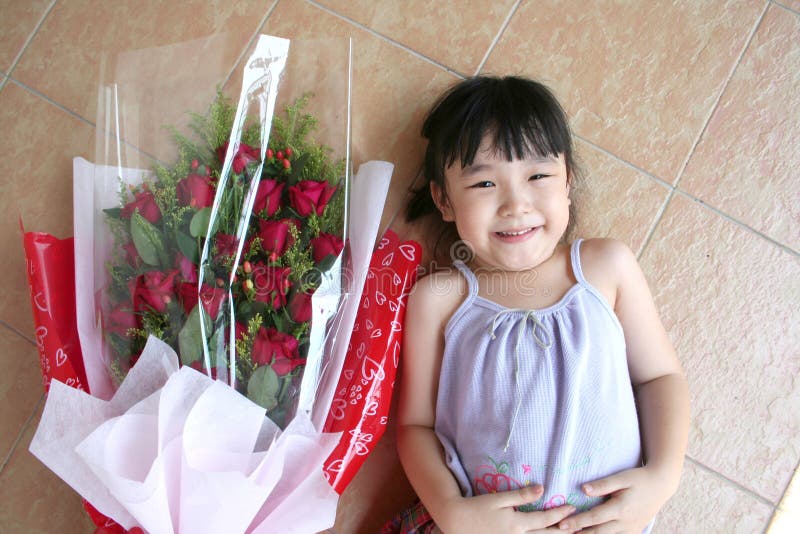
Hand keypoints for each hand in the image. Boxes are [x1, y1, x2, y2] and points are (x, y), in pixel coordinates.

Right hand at [438, 485, 576, 533]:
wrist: (456, 521)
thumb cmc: (477, 507)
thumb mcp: (498, 499)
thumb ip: (521, 495)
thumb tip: (542, 488)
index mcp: (517, 524)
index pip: (545, 520)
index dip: (561, 514)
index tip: (572, 507)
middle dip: (565, 532)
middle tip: (582, 527)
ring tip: (571, 533)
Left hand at [557, 467, 671, 532]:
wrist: (661, 485)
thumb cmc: (639, 479)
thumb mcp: (622, 478)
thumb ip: (603, 485)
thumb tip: (583, 489)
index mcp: (621, 508)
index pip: (594, 518)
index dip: (576, 522)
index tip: (561, 524)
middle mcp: (626, 523)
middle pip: (598, 533)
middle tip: (560, 533)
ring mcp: (631, 530)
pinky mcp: (634, 532)